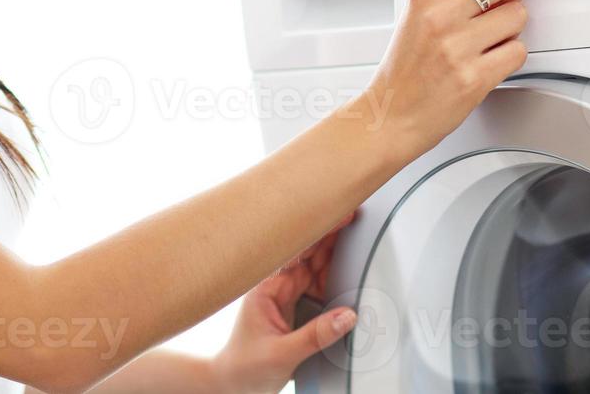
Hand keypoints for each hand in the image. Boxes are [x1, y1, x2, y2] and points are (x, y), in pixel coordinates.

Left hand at [206, 209, 359, 393]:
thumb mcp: (281, 353)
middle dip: (330, 233)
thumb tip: (347, 316)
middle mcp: (277, 286)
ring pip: (316, 267)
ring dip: (334, 254)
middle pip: (308, 252)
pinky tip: (346, 268)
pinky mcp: (296, 307)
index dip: (317, 229)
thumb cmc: (244, 367)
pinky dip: (334, 278)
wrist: (234, 385)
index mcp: (266, 287)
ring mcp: (287, 295)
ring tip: (355, 239)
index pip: (295, 249)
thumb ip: (315, 335)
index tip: (337, 213)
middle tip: (354, 216)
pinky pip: (319, 285)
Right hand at [368, 0, 551, 163]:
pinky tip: (487, 59)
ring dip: (510, 26)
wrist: (391, 114)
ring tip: (484, 39)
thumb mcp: (417, 8)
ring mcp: (457, 47)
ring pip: (519, 14)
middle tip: (496, 4)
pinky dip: (510, 55)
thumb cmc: (405, 63)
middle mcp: (440, 16)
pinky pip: (519, 50)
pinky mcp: (475, 78)